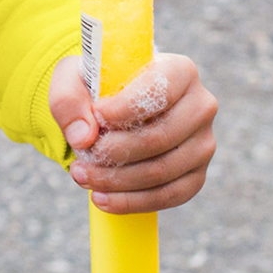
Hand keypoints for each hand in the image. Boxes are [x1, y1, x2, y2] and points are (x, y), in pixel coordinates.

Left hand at [49, 52, 216, 212]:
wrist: (112, 107)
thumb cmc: (97, 87)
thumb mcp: (73, 79)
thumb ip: (69, 100)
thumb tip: (84, 137)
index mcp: (180, 71)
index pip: (160, 90)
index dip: (126, 107)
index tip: (97, 115)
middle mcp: (201, 106)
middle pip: (160, 137)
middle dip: (114, 152)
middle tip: (81, 157)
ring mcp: (203, 143)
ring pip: (162, 171)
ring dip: (117, 180)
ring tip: (82, 176)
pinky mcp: (196, 174)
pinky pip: (169, 196)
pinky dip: (132, 201)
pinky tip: (102, 199)